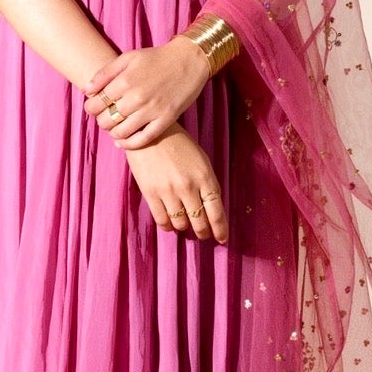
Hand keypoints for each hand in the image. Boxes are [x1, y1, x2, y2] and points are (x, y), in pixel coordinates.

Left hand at [83, 37, 212, 149]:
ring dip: (113, 132)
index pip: (95, 104)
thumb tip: (86, 91)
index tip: (95, 107)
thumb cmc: (156, 57)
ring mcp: (152, 110)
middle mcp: (136, 98)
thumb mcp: (128, 58)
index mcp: (125, 81)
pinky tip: (123, 141)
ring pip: (121, 132)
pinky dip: (129, 144)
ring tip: (115, 126)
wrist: (190, 60)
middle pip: (106, 120)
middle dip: (102, 120)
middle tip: (106, 116)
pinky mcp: (166, 119)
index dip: (91, 108)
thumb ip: (105, 73)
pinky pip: (142, 139)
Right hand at [122, 127, 228, 242]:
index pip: (216, 212)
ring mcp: (169, 192)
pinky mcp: (151, 194)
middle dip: (203, 232)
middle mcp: (189, 187)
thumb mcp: (201, 160)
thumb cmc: (178, 144)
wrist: (149, 132)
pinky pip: (162, 220)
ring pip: (181, 224)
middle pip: (199, 221)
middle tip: (202, 235)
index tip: (222, 239)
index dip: (220, 229)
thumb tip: (211, 208)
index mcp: (205, 177)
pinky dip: (168, 227)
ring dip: (184, 228)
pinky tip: (170, 224)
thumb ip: (208, 183)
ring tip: (184, 225)